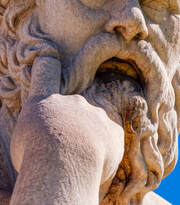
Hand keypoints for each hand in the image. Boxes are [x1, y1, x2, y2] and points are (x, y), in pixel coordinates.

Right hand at [10, 56, 124, 204]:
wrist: (64, 161)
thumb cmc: (35, 152)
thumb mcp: (23, 138)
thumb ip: (38, 128)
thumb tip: (50, 135)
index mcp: (48, 101)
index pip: (45, 74)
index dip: (46, 67)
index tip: (48, 60)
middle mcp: (74, 102)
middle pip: (74, 112)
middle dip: (72, 128)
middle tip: (66, 150)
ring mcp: (96, 114)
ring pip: (93, 126)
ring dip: (89, 140)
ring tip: (80, 160)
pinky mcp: (113, 131)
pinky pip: (109, 139)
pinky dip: (104, 150)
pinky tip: (95, 162)